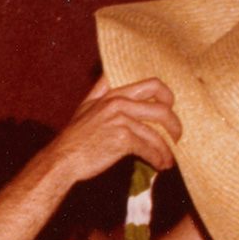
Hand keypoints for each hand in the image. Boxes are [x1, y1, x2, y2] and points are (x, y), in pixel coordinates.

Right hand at [54, 78, 182, 181]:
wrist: (62, 159)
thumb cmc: (74, 137)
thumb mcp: (86, 105)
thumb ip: (101, 89)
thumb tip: (109, 74)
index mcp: (114, 94)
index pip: (152, 85)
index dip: (167, 96)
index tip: (169, 109)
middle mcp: (119, 104)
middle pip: (162, 110)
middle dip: (174, 125)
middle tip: (177, 137)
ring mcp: (121, 121)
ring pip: (156, 134)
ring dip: (166, 149)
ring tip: (168, 159)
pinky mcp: (122, 140)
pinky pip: (149, 149)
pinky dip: (157, 158)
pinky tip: (160, 165)